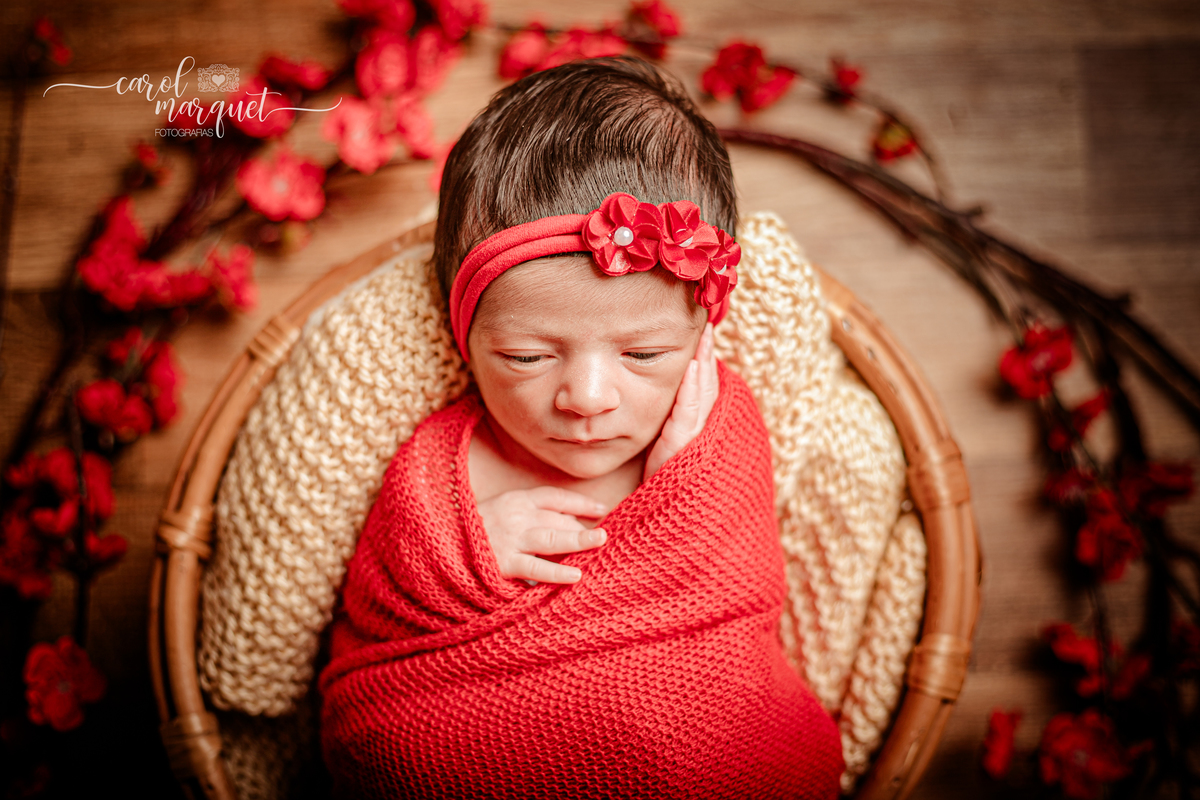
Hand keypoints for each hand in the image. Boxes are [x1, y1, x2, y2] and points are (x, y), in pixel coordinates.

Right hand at [477, 486, 609, 585]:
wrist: (436, 542)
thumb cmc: (470, 530)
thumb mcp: (498, 511)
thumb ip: (527, 514)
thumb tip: (566, 521)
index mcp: (514, 499)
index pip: (554, 496)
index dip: (579, 501)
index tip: (601, 507)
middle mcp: (515, 515)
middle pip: (557, 519)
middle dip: (582, 527)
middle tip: (605, 534)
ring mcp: (510, 539)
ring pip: (551, 538)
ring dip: (578, 540)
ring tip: (600, 541)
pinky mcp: (502, 562)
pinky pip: (536, 567)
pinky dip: (557, 572)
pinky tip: (576, 574)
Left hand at [643, 322, 717, 480]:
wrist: (661, 524)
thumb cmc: (661, 488)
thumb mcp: (665, 453)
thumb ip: (671, 429)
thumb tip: (668, 407)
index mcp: (697, 432)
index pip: (703, 391)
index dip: (706, 364)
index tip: (704, 339)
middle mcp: (701, 433)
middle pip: (708, 386)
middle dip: (708, 356)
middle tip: (707, 327)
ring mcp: (693, 440)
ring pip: (702, 394)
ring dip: (704, 363)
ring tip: (704, 337)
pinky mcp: (680, 448)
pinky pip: (687, 413)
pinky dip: (691, 389)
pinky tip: (692, 366)